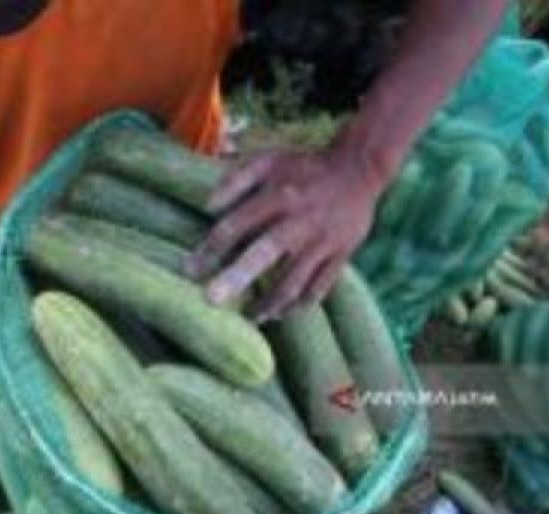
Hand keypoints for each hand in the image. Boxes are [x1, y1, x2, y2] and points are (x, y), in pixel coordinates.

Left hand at [188, 145, 385, 321]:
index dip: (211, 247)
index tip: (190, 270)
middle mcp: (299, 220)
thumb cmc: (303, 168)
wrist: (359, 169)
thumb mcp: (268, 161)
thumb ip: (236, 180)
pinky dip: (301, 304)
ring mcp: (323, 241)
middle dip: (237, 278)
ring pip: (294, 280)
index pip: (237, 224)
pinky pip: (320, 287)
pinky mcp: (341, 254)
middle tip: (211, 300)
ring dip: (269, 302)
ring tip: (250, 316)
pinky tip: (282, 313)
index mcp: (278, 196)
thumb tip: (208, 207)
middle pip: (265, 253)